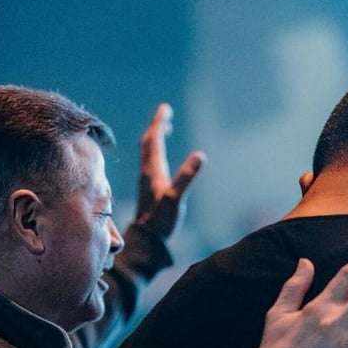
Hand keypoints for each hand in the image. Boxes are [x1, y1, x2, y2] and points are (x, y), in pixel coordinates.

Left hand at [136, 103, 205, 239]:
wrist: (147, 239)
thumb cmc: (161, 221)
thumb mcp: (175, 198)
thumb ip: (186, 177)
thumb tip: (200, 155)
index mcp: (152, 170)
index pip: (153, 140)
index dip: (159, 123)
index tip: (165, 108)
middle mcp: (147, 172)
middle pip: (149, 143)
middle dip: (157, 126)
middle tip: (165, 113)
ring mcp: (147, 181)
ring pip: (148, 153)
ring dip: (155, 139)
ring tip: (164, 129)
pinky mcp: (149, 189)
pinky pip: (151, 164)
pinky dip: (156, 154)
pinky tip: (161, 159)